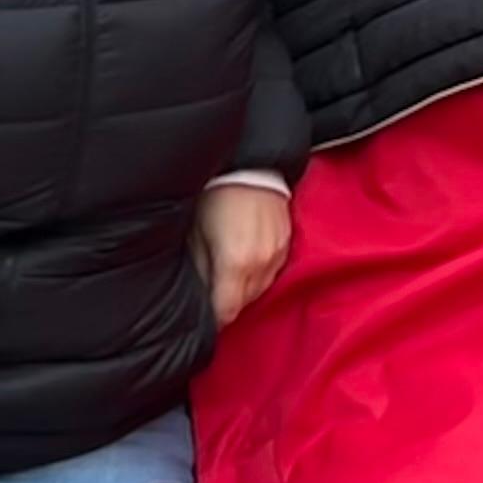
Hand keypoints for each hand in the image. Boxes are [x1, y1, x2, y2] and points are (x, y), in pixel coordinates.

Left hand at [193, 179, 292, 327]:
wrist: (250, 163)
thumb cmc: (217, 193)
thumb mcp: (196, 232)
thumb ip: (199, 268)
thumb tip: (198, 294)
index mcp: (236, 264)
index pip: (226, 312)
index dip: (212, 319)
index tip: (203, 316)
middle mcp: (261, 264)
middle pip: (243, 304)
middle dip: (226, 302)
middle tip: (210, 293)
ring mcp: (278, 254)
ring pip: (259, 290)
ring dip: (243, 289)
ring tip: (227, 275)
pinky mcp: (287, 243)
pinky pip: (272, 272)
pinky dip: (258, 273)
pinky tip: (245, 261)